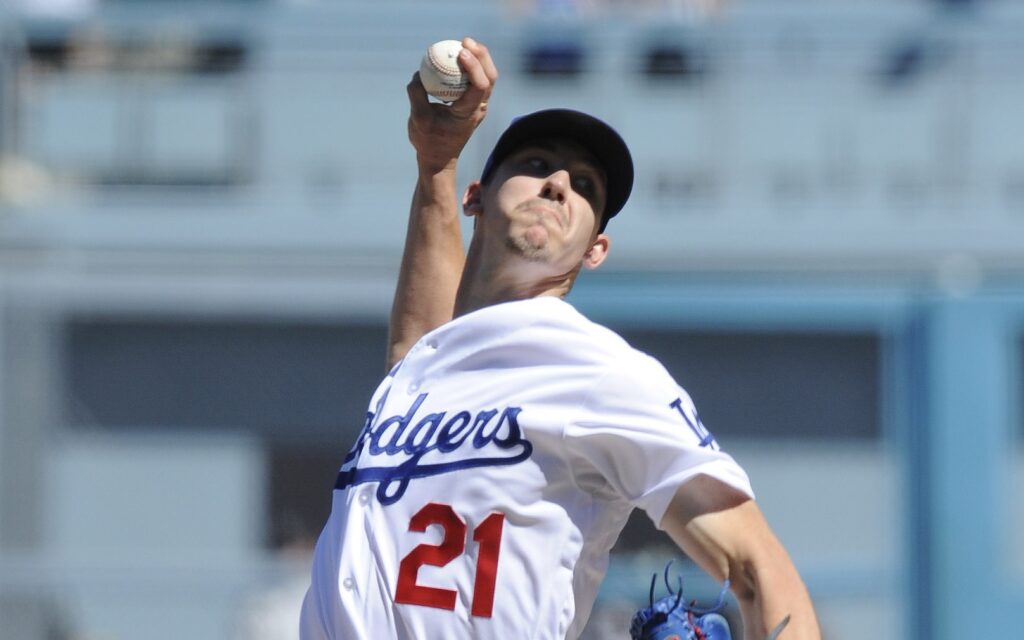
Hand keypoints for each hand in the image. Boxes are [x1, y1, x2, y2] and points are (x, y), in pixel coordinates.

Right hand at [407, 37, 498, 174]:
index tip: (460, 51)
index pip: (480, 86)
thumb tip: (418, 74)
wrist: (438, 159)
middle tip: (465, 41)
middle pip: (490, 77)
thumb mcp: (417, 120)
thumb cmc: (428, 142)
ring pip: (488, 77)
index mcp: (469, 114)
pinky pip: (477, 80)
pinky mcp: (473, 103)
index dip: (474, 66)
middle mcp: (478, 109)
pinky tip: (458, 54)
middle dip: (481, 56)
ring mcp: (478, 106)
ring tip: (464, 43)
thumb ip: (417, 96)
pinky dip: (471, 66)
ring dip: (479, 58)